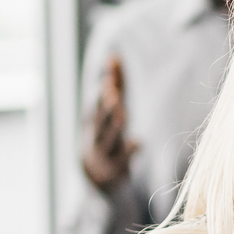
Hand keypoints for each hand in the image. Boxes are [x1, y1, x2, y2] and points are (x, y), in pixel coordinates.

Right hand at [82, 58, 137, 188]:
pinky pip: (120, 161)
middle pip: (100, 118)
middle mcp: (96, 135)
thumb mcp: (110, 111)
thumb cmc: (106, 136)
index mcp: (95, 120)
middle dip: (105, 104)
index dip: (105, 85)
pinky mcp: (114, 170)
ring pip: (107, 138)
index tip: (111, 70)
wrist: (97, 178)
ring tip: (122, 112)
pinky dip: (128, 152)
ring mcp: (104, 153)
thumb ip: (115, 85)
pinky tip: (138, 142)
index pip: (99, 100)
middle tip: (110, 89)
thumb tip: (114, 55)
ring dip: (113, 125)